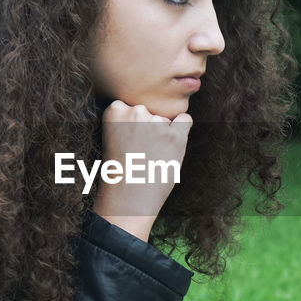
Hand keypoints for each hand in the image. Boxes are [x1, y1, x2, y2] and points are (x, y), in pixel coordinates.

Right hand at [93, 100, 191, 241]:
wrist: (129, 196)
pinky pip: (185, 120)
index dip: (133, 123)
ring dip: (164, 132)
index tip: (128, 140)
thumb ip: (129, 116)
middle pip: (151, 109)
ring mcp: (156, 122)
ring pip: (166, 117)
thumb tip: (155, 105)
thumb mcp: (115, 135)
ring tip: (151, 155)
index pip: (132, 104)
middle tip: (140, 150)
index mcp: (115, 109)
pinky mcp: (175, 135)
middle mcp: (135, 111)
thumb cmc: (122, 168)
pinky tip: (170, 146)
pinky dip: (182, 130)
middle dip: (149, 125)